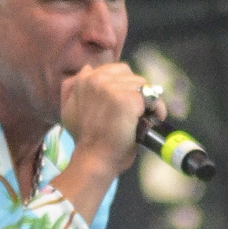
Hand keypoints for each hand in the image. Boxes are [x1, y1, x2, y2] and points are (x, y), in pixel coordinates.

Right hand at [56, 64, 165, 221]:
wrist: (93, 159)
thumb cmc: (85, 142)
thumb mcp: (71, 109)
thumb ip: (77, 88)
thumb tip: (87, 69)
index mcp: (83, 79)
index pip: (113, 70)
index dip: (123, 85)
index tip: (126, 103)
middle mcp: (96, 77)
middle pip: (128, 74)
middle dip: (135, 90)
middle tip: (138, 110)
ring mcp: (112, 86)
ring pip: (141, 84)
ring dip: (146, 99)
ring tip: (146, 116)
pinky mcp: (127, 98)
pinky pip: (150, 96)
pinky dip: (156, 108)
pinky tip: (154, 119)